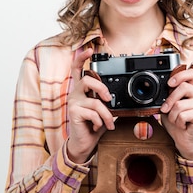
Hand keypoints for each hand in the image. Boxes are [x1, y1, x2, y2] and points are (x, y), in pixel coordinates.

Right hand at [66, 48, 114, 163]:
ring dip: (106, 114)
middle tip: (109, 99)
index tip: (89, 50)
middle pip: (87, 80)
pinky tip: (97, 126)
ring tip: (109, 122)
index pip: (77, 70)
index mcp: (82, 90)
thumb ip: (107, 101)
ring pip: (95, 101)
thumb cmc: (94, 126)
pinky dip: (100, 121)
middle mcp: (75, 93)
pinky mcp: (74, 112)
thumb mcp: (103, 111)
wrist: (84, 143)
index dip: (82, 58)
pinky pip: (93, 113)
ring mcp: (73, 102)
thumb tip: (119, 97)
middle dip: (102, 88)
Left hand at [160, 65, 192, 159]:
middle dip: (169, 99)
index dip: (180, 75)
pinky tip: (182, 124)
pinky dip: (177, 122)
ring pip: (180, 104)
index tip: (169, 83)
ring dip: (172, 115)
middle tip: (164, 109)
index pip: (192, 73)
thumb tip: (164, 87)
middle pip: (184, 87)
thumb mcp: (170, 104)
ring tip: (176, 120)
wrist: (183, 138)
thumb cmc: (176, 119)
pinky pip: (183, 115)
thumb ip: (169, 94)